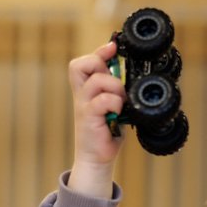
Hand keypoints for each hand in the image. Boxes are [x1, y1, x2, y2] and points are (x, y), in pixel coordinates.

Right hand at [68, 41, 125, 196]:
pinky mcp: (88, 119)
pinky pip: (102, 100)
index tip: (114, 48)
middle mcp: (82, 96)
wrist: (97, 158)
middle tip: (114, 80)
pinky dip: (114, 103)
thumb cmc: (105, 133)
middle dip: (100, 65)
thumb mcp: (111, 107)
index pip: (84, 63)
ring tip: (120, 102)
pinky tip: (118, 113)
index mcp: (86, 91)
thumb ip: (114, 92)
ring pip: (97, 80)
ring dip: (114, 87)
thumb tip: (127, 76)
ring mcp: (84, 106)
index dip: (98, 52)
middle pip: (79, 65)